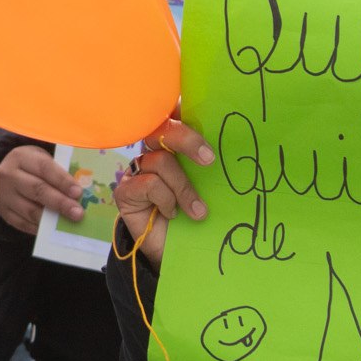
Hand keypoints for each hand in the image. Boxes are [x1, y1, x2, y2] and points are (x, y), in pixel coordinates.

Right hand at [0, 144, 86, 234]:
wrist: (8, 174)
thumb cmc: (34, 167)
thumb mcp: (43, 160)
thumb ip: (59, 173)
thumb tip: (81, 193)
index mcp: (21, 156)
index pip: (44, 168)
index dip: (62, 180)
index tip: (78, 192)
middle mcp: (8, 175)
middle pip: (37, 189)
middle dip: (60, 202)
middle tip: (78, 213)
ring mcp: (3, 195)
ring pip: (30, 210)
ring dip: (51, 218)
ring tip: (68, 223)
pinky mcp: (4, 212)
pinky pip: (23, 223)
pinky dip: (40, 228)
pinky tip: (53, 229)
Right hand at [111, 118, 213, 268]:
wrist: (180, 254)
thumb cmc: (198, 216)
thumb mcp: (210, 186)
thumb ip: (211, 163)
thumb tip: (234, 142)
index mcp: (176, 146)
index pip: (174, 115)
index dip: (182, 106)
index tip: (201, 109)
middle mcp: (154, 153)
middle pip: (162, 128)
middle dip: (186, 139)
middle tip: (209, 160)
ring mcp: (137, 171)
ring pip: (160, 161)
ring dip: (184, 187)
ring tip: (198, 211)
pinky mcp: (126, 191)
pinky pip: (148, 183)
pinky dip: (166, 198)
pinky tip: (172, 213)